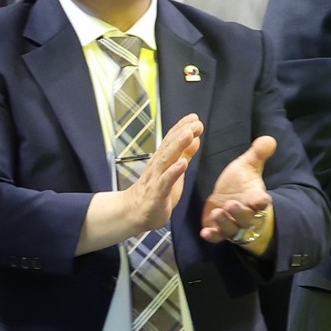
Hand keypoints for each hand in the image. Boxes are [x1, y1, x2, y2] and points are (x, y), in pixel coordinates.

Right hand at [81, 114, 201, 250]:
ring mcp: (156, 179)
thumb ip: (185, 154)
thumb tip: (195, 137)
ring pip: (166, 160)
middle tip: (195, 122)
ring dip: (177, 146)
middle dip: (182, 133)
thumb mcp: (175, 170)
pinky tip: (182, 164)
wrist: (135, 213)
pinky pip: (165, 182)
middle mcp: (157, 166)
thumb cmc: (156, 192)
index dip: (182, 128)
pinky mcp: (156, 194)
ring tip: (189, 135)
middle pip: (169, 147)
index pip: (172, 141)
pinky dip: (173, 172)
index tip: (194, 117)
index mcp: (162, 160)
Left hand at [198, 134, 278, 251]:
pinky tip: (204, 232)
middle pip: (247, 218)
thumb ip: (257, 154)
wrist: (230, 198)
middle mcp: (245, 214)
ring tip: (217, 212)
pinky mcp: (218, 230)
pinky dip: (212, 236)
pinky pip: (217, 237)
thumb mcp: (247, 167)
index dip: (261, 201)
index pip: (262, 202)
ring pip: (232, 228)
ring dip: (225, 222)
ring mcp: (232, 224)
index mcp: (254, 198)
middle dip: (240, 213)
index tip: (261, 199)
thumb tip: (269, 138)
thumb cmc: (241, 183)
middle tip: (231, 204)